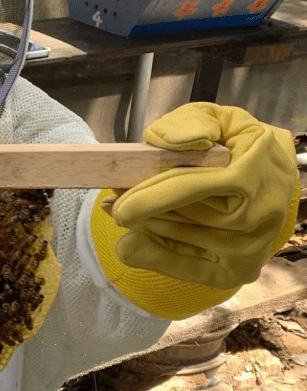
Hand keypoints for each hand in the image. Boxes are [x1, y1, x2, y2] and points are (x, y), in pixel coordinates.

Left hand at [101, 103, 298, 289]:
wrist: (277, 177)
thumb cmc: (242, 144)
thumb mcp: (223, 119)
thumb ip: (193, 122)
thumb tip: (168, 142)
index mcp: (250, 175)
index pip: (188, 187)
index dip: (148, 194)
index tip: (117, 198)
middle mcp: (254, 218)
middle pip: (177, 214)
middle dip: (138, 204)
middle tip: (112, 194)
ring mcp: (248, 249)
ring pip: (175, 237)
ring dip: (140, 224)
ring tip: (117, 209)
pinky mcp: (238, 271)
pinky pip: (183, 268)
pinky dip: (152, 255)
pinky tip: (129, 243)